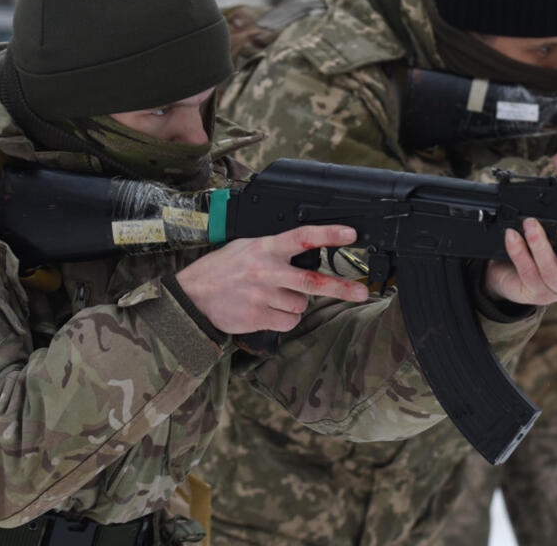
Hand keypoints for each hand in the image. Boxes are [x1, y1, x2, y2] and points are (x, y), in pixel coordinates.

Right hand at [176, 225, 368, 333]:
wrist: (193, 295)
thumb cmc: (223, 269)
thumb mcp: (248, 247)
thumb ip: (276, 249)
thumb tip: (309, 250)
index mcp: (265, 248)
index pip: (302, 237)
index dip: (329, 234)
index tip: (351, 234)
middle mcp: (266, 271)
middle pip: (312, 282)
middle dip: (341, 288)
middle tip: (362, 292)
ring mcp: (263, 296)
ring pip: (301, 305)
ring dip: (295, 305)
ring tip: (274, 297)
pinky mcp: (258, 317)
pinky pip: (288, 322)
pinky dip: (284, 319)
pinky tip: (267, 310)